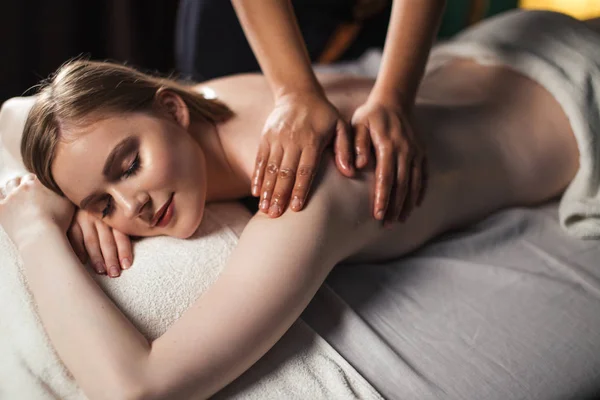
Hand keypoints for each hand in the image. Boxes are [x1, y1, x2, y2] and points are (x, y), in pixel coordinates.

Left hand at [0, 174, 74, 245]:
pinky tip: (4, 200)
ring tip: (17, 193)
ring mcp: (10, 197)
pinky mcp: (1, 208)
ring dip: (13, 187)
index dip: (39, 182)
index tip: (42, 189)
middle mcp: (23, 187)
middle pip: (22, 180)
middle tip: (30, 191)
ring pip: (9, 185)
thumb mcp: (69, 203)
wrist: (41, 236)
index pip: (37, 177)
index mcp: (39, 183)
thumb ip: (64, 191)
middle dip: (25, 184)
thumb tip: (65, 184)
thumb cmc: (57, 221)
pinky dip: (1, 196)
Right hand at [68, 209, 132, 277]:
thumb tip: (134, 247)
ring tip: (101, 271)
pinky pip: (74, 237)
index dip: (124, 251)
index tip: (126, 265)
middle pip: (107, 241)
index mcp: (113, 218)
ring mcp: (84, 219)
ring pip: (91, 241)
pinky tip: (82, 261)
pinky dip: (78, 249)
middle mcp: (100, 218)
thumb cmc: (101, 211)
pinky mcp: (70, 221)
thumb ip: (120, 229)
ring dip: (96, 257)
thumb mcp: (113, 215)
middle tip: (114, 273)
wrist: (78, 194)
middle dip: (111, 259)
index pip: (121, 236)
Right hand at [252, 90, 354, 217]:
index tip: (296, 208)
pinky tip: (256, 192)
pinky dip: (257, 176)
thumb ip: (345, 148)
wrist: (297, 94)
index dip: (300, 189)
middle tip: (276, 215)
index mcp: (311, 140)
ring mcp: (276, 139)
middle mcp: (292, 140)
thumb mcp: (340, 126)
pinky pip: (260, 159)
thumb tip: (350, 171)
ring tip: (265, 209)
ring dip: (267, 190)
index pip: (305, 169)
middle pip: (285, 172)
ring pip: (271, 168)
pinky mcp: (265, 137)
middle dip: (280, 195)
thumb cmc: (323, 115)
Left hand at [351, 98, 427, 223]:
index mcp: (388, 145)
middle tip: (387, 225)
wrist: (394, 100)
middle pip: (401, 185)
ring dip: (408, 204)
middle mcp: (406, 151)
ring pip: (414, 183)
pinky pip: (424, 176)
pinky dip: (421, 192)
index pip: (386, 177)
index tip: (378, 214)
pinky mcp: (422, 153)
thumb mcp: (358, 124)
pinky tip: (415, 206)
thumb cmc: (371, 115)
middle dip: (395, 207)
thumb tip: (359, 166)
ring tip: (400, 221)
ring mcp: (416, 152)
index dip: (382, 197)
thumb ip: (357, 144)